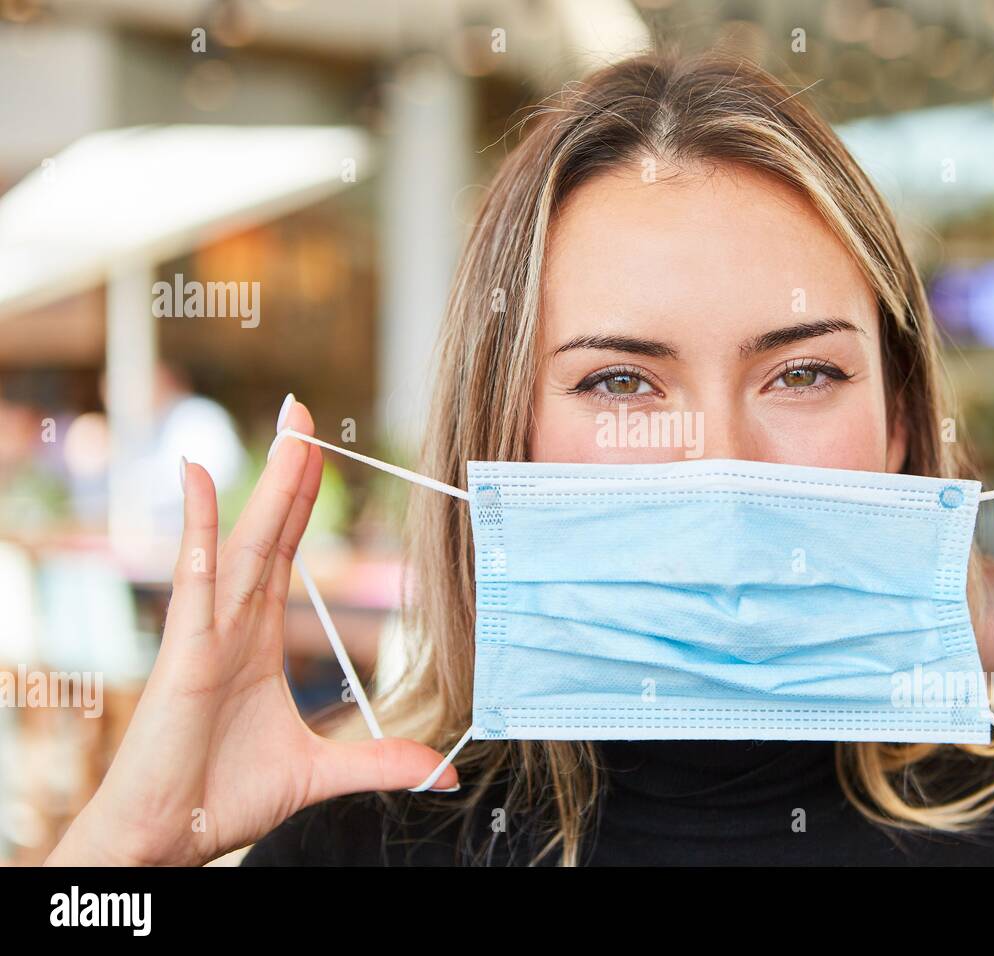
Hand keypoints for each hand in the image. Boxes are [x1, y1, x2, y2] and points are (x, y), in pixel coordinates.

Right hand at [45, 398, 457, 866]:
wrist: (168, 839)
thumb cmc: (222, 798)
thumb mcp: (320, 772)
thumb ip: (381, 762)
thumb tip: (443, 770)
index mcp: (257, 638)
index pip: (285, 552)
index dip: (302, 502)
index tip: (318, 453)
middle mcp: (233, 622)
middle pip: (269, 531)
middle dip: (290, 471)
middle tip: (304, 411)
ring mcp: (208, 632)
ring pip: (244, 541)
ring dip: (267, 484)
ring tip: (288, 426)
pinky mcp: (186, 652)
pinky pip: (195, 578)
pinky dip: (194, 525)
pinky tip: (194, 475)